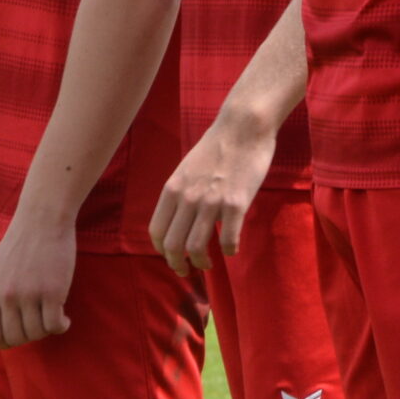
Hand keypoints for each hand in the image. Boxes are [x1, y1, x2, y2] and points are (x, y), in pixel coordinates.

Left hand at [0, 207, 75, 348]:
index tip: (19, 336)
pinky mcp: (52, 291)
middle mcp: (7, 295)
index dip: (5, 343)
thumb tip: (1, 323)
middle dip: (29, 337)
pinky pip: (55, 325)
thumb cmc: (22, 241)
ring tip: (53, 318)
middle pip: (15, 338)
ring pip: (37, 333)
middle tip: (39, 325)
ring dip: (47, 331)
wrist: (42, 218)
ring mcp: (29, 294)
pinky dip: (61, 326)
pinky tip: (64, 318)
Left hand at [149, 113, 275, 274]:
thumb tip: (178, 219)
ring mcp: (211, 202)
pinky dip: (228, 251)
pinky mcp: (236, 204)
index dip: (162, 251)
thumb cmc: (216, 147)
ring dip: (202, 263)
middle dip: (178, 265)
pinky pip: (228, 240)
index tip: (172, 256)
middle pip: (173, 246)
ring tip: (207, 264)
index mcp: (172, 189)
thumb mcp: (187, 169)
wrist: (242, 127)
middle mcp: (187, 197)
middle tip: (187, 271)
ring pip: (196, 248)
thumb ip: (181, 193)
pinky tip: (231, 249)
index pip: (157, 231)